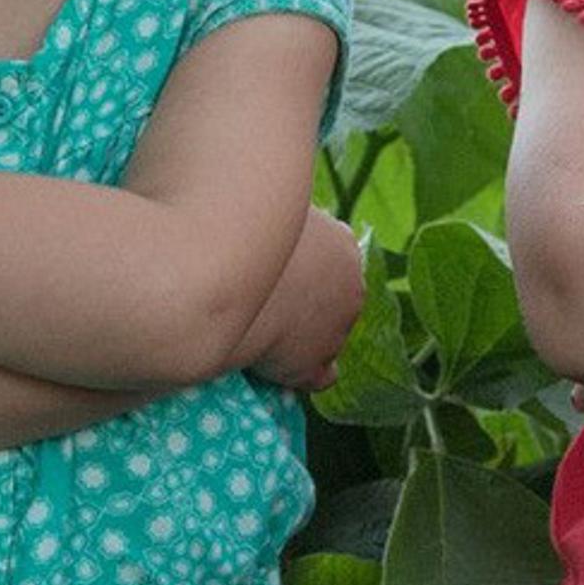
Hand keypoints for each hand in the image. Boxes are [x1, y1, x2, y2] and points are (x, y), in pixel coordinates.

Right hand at [243, 213, 365, 392]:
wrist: (231, 274)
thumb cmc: (247, 230)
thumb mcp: (276, 207)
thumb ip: (286, 218)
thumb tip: (275, 214)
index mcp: (343, 246)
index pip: (336, 254)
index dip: (308, 261)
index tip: (280, 264)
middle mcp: (352, 288)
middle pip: (337, 297)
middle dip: (311, 299)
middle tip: (271, 298)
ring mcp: (337, 331)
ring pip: (329, 337)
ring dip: (306, 336)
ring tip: (267, 333)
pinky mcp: (313, 365)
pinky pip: (318, 377)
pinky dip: (303, 374)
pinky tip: (281, 370)